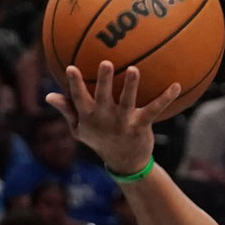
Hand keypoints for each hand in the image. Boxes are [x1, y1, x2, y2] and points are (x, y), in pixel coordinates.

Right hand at [45, 62, 180, 175]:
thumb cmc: (100, 139)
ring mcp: (124, 122)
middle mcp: (106, 118)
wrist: (124, 162)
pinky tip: (176, 85)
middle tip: (106, 63)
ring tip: (134, 69)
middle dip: (104, 80)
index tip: (71, 68)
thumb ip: (67, 110)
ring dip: (131, 85)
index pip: (79, 98)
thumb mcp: (79, 129)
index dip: (75, 84)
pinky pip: (155, 109)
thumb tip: (48, 95)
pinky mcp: (141, 125)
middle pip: (103, 96)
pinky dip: (166, 97)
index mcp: (89, 116)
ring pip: (128, 101)